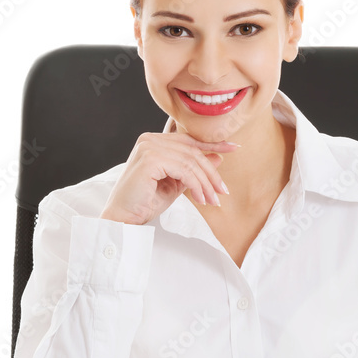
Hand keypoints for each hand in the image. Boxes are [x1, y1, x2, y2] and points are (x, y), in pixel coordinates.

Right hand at [100, 132, 238, 224]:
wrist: (123, 218)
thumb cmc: (145, 202)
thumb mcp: (175, 184)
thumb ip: (193, 170)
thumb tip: (218, 157)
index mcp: (154, 141)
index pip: (188, 140)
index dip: (212, 144)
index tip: (234, 148)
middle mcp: (149, 139)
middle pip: (192, 151)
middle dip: (211, 173)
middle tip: (222, 191)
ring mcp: (148, 147)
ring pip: (190, 161)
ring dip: (205, 183)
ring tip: (213, 200)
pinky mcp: (150, 158)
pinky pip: (183, 170)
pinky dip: (196, 185)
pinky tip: (200, 199)